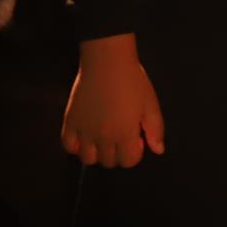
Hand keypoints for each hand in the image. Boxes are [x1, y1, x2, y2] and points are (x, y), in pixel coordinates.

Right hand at [61, 36, 164, 167]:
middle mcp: (102, 139)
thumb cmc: (133, 83)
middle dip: (118, 153)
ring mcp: (83, 132)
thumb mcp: (151, 105)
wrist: (107, 64)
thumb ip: (155, 130)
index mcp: (125, 135)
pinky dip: (75, 146)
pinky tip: (85, 135)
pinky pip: (68, 146)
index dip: (135, 152)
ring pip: (87, 159)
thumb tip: (158, 150)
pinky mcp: (69, 123)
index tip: (137, 137)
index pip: (128, 161)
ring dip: (97, 153)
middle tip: (121, 134)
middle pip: (108, 162)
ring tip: (104, 137)